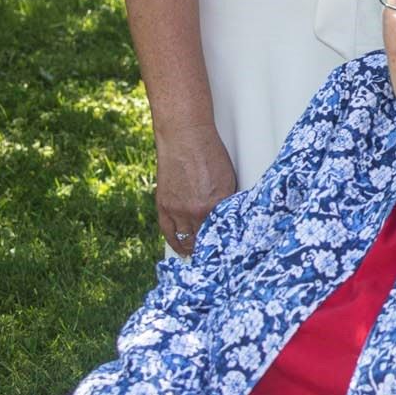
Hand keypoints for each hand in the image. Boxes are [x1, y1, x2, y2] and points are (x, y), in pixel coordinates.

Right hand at [154, 126, 237, 255]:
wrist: (185, 137)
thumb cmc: (209, 153)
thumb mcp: (228, 179)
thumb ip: (227, 202)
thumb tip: (229, 219)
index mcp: (216, 205)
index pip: (223, 235)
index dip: (227, 245)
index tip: (231, 253)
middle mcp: (196, 211)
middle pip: (204, 241)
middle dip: (211, 249)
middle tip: (217, 257)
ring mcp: (178, 210)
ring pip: (186, 240)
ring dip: (194, 249)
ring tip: (201, 255)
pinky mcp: (164, 206)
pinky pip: (169, 233)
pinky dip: (176, 243)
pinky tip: (182, 250)